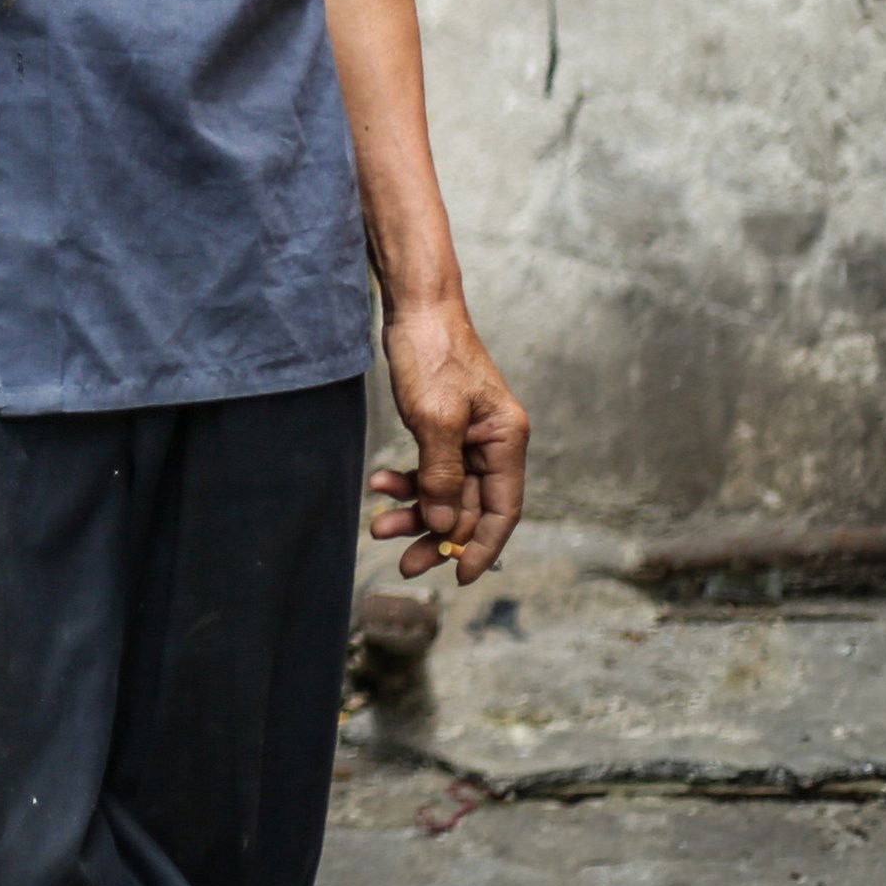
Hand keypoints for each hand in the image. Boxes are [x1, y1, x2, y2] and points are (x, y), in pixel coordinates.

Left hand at [370, 302, 526, 584]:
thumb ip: (442, 474)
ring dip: (415, 511)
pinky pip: (428, 469)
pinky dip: (405, 481)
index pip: (502, 510)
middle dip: (438, 535)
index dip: (482, 547)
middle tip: (406, 563)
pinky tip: (379, 483)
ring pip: (445, 491)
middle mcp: (493, 443)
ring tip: (379, 525)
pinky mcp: (443, 428)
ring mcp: (468, 436)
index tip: (460, 578)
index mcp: (506, 441)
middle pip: (470, 507)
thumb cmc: (432, 355)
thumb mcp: (435, 419)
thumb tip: (443, 523)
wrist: (415, 308)